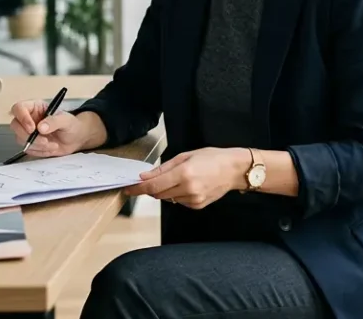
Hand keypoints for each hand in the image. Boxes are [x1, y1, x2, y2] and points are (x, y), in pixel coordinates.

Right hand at [8, 100, 98, 157]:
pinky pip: (28, 149)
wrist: (77, 139)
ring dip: (37, 145)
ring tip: (53, 144)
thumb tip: (41, 127)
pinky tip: (51, 147)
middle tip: (44, 140)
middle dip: (28, 136)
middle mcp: (29, 119)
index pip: (19, 108)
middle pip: (15, 125)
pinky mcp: (30, 143)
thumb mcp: (67, 120)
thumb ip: (55, 121)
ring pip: (20, 139)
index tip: (32, 128)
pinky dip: (40, 151)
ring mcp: (28, 132)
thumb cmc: (72, 125)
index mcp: (36, 108)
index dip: (22, 117)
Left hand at [124, 147, 248, 208]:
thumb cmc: (212, 158)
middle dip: (151, 188)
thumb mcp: (186, 156)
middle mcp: (188, 189)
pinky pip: (179, 201)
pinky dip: (177, 194)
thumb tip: (144, 176)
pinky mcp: (197, 206)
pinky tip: (188, 185)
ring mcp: (193, 200)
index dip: (138, 188)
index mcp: (183, 174)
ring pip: (168, 198)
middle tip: (150, 180)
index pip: (153, 186)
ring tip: (179, 178)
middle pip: (158, 194)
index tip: (128, 188)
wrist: (234, 170)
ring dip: (165, 190)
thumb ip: (163, 168)